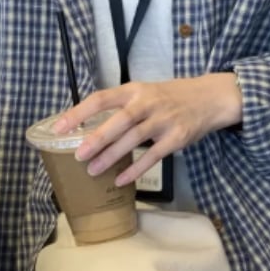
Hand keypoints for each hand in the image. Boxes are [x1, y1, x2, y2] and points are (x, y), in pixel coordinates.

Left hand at [52, 73, 241, 186]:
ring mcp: (163, 121)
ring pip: (133, 139)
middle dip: (96, 138)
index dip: (79, 113)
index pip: (101, 99)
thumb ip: (122, 106)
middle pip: (118, 121)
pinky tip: (121, 180)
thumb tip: (91, 127)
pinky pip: (152, 156)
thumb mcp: (145, 93)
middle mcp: (147, 103)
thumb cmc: (171, 97)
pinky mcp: (176, 138)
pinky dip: (136, 169)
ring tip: (93, 170)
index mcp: (134, 90)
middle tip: (78, 155)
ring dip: (112, 156)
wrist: (210, 98)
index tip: (59, 127)